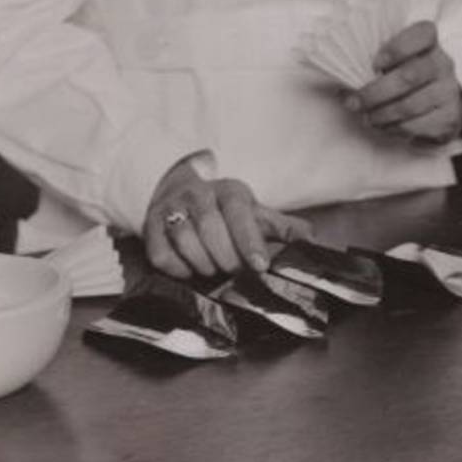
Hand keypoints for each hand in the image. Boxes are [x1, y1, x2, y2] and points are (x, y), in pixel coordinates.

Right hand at [144, 161, 312, 279]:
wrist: (181, 193)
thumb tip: (311, 241)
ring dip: (203, 263)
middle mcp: (198, 194)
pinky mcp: (150, 227)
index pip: (239, 213)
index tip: (259, 266)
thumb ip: (283, 228)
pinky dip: (178, 268)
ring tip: (214, 268)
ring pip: (184, 241)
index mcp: (229, 191)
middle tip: (235, 271)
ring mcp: (171, 209)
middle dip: (226, 258)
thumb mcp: (256, 214)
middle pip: (211, 230)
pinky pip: (161, 254)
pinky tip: (190, 269)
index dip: (249, 241)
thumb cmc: (227, 212)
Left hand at [344, 21, 461, 146]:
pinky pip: (417, 126)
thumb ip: (375, 66)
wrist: (444, 104)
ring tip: (366, 117)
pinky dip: (394, 128)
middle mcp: (442, 63)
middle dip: (375, 92)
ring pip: (410, 105)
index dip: (397, 48)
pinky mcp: (449, 117)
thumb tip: (343, 87)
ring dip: (381, 114)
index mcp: (428, 42)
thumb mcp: (397, 62)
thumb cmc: (409, 76)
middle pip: (409, 76)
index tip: (375, 63)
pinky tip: (383, 125)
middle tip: (354, 103)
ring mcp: (448, 91)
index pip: (421, 34)